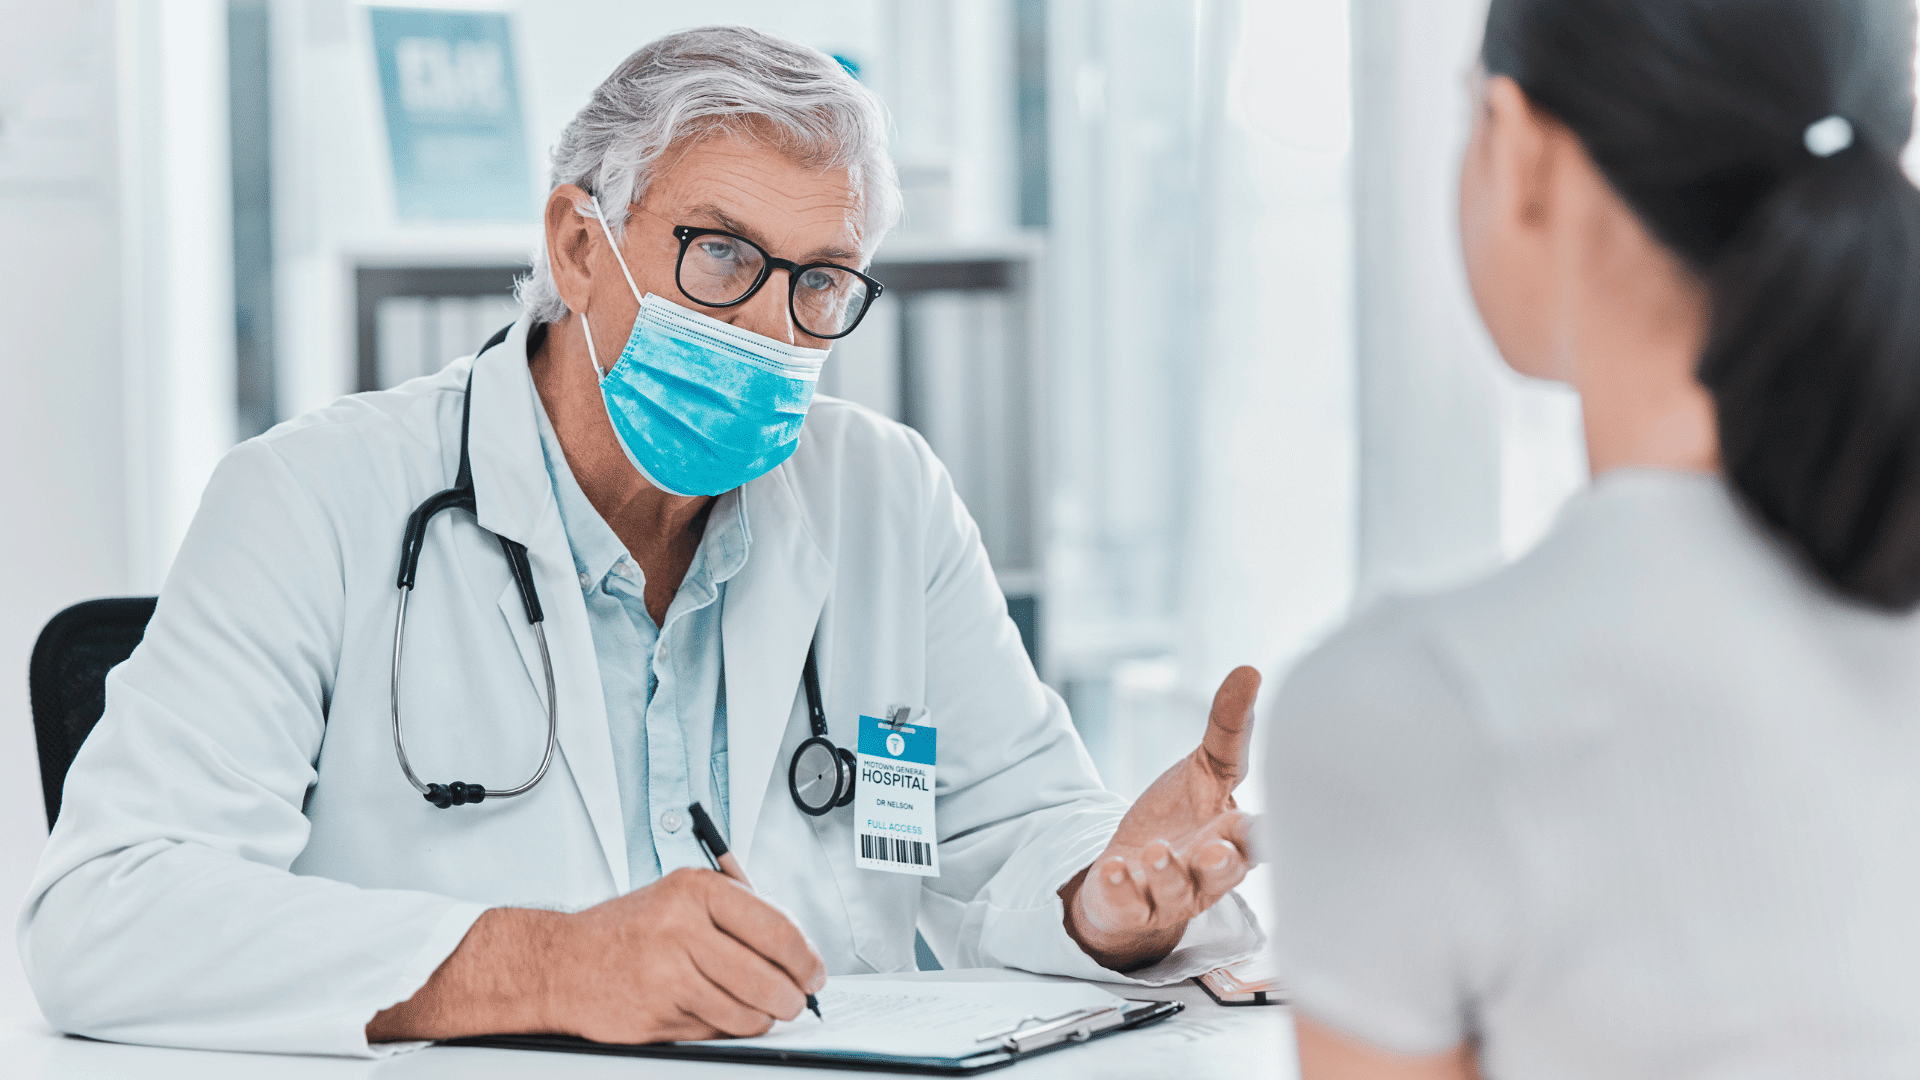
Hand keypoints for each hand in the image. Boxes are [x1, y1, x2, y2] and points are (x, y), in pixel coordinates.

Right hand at [368, 867, 825, 1043]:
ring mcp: (668, 973)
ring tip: (765, 1009)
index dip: (805, 956)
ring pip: (746, 1010)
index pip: (775, 926)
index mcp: (695, 890)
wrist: (561, 962)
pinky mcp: (658, 1013)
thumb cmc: (626, 929)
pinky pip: (715, 1029)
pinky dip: (727, 1027)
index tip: (815, 970)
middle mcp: (681, 928)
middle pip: (766, 975)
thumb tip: (796, 945)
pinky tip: (720, 1013)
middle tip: (799, 999)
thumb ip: (737, 909)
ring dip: (764, 1017)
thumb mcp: (680, 896)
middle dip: (793, 995)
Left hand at [1062, 666, 1260, 971]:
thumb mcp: (1204, 768)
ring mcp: (1170, 893)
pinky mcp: (1131, 905)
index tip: (1273, 829)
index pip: (1257, 837)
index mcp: (1233, 835)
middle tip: (1215, 849)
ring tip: (1156, 851)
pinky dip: (1122, 887)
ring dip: (1168, 872)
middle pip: (1224, 873)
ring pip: (1176, 892)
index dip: (1267, 835)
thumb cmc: (1181, 818)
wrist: (1134, 870)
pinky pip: (1128, 903)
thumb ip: (1228, 728)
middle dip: (1221, 863)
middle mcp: (1208, 872)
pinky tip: (1114, 868)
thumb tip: (1249, 669)